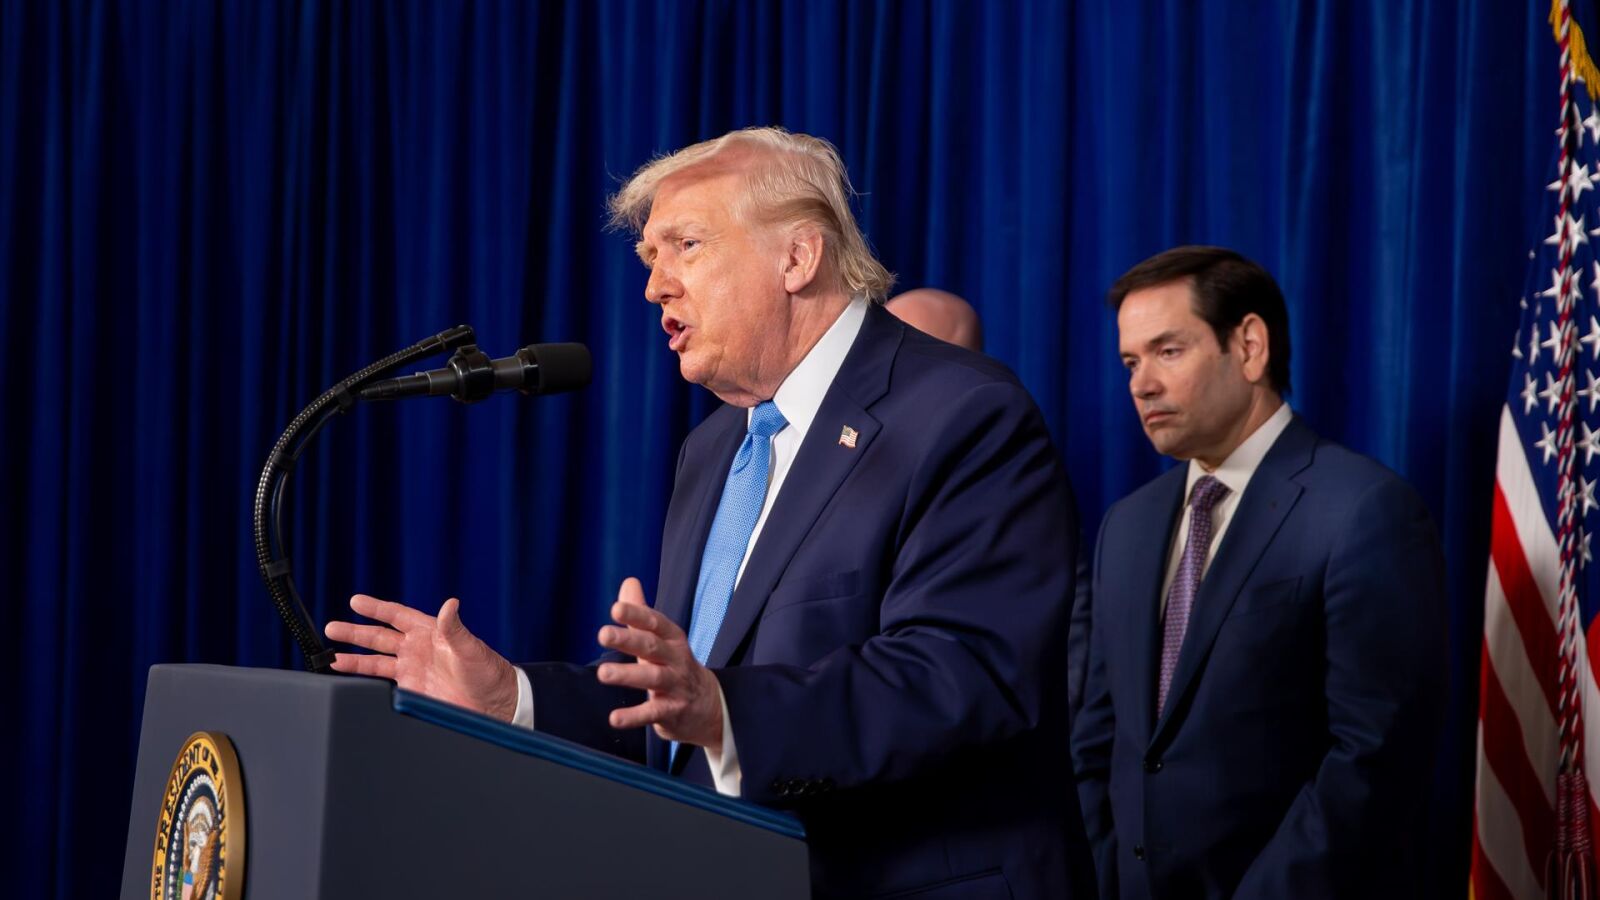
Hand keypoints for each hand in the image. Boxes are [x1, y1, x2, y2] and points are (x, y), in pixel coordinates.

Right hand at [325, 594, 519, 722]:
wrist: (494, 704)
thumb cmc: (488, 671)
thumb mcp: (471, 648)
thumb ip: (454, 628)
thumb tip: (450, 603)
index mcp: (430, 632)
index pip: (397, 616)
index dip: (376, 609)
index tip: (355, 601)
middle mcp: (417, 649)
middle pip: (379, 638)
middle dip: (355, 632)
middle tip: (331, 628)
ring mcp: (412, 671)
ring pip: (376, 662)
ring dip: (354, 659)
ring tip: (330, 658)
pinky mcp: (411, 691)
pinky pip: (382, 685)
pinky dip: (365, 683)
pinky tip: (349, 682)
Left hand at [595, 577, 723, 749]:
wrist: (710, 707)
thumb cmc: (676, 667)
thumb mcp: (662, 639)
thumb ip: (641, 613)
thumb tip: (628, 582)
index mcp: (672, 639)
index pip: (655, 623)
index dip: (637, 614)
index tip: (616, 608)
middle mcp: (676, 659)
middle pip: (652, 647)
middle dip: (628, 639)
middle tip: (603, 634)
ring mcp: (676, 686)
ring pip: (652, 679)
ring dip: (628, 675)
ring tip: (603, 673)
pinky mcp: (672, 712)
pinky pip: (653, 713)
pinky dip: (634, 716)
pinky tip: (615, 718)